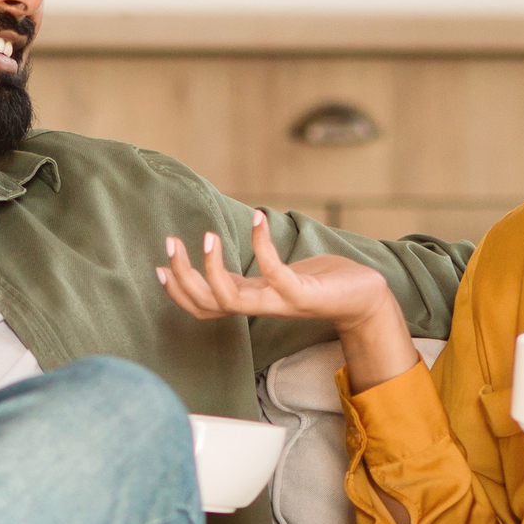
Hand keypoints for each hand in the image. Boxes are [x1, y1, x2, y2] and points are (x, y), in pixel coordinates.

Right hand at [158, 210, 418, 390]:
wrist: (365, 297)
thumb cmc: (322, 283)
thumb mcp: (277, 278)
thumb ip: (252, 275)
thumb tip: (227, 257)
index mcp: (252, 301)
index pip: (203, 306)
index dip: (178, 290)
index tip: (159, 265)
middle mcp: (260, 306)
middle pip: (208, 303)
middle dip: (183, 277)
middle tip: (171, 244)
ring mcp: (280, 302)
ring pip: (231, 297)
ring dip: (213, 268)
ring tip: (207, 235)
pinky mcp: (302, 294)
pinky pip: (275, 273)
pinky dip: (261, 245)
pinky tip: (256, 217)